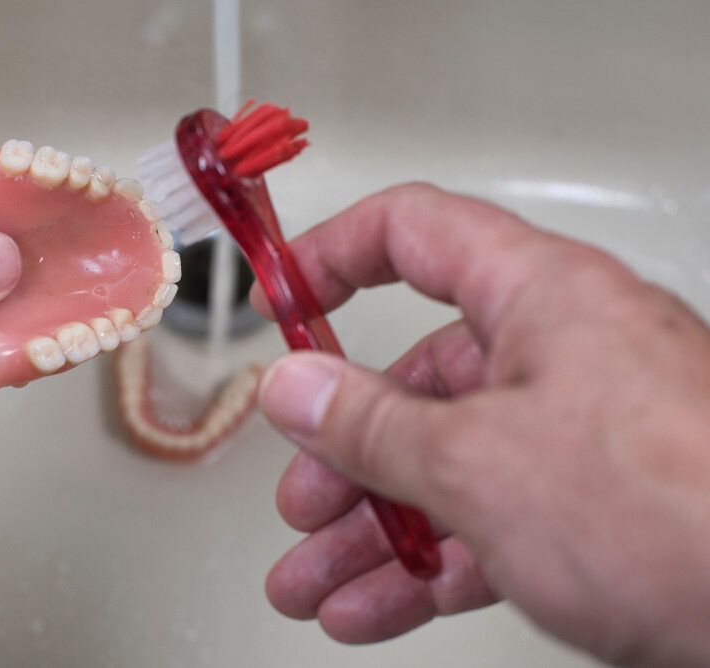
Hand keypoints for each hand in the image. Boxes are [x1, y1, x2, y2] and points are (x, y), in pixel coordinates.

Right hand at [254, 184, 709, 665]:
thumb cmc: (678, 507)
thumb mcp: (478, 461)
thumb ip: (370, 423)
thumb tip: (295, 387)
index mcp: (540, 297)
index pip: (413, 233)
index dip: (333, 255)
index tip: (281, 296)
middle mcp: (561, 355)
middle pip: (419, 381)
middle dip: (343, 452)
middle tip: (301, 498)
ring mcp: (579, 437)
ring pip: (446, 467)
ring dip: (372, 531)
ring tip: (315, 581)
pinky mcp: (597, 511)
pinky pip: (486, 525)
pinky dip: (426, 565)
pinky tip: (376, 605)